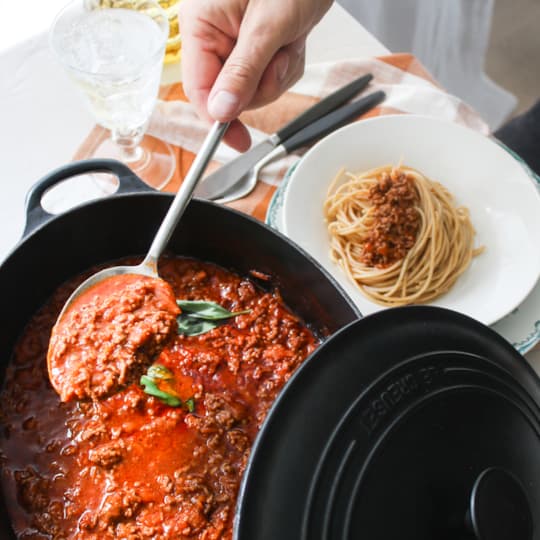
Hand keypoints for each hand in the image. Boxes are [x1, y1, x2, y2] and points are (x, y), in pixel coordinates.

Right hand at [179, 0, 332, 149]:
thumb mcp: (267, 26)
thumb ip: (243, 72)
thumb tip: (220, 112)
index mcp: (200, 25)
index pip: (199, 89)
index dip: (217, 119)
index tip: (237, 141)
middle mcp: (213, 36)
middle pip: (229, 94)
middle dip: (261, 85)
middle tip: (278, 57)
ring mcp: (235, 42)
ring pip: (253, 89)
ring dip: (277, 74)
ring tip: (287, 41)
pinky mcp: (255, 46)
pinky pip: (268, 77)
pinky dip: (285, 66)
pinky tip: (291, 41)